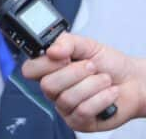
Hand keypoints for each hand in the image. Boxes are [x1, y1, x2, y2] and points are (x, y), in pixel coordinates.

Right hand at [22, 33, 145, 130]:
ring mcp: (64, 107)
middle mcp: (54, 89)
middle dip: (75, 73)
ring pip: (67, 98)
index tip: (65, 57)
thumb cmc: (109, 64)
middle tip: (92, 66)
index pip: (29, 70)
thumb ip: (66, 42)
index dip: (46, 63)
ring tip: (104, 79)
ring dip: (92, 85)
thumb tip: (51, 50)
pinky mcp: (78, 122)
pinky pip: (83, 111)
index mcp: (49, 69)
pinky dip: (101, 99)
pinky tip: (109, 93)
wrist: (134, 81)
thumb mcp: (87, 45)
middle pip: (47, 85)